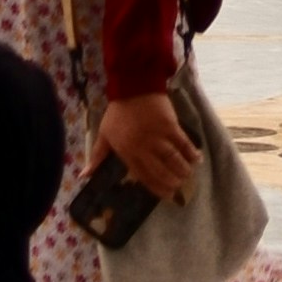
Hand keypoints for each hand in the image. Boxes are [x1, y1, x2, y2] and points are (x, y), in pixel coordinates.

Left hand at [97, 84, 198, 202]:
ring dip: (182, 170)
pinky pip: (183, 142)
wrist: (133, 85)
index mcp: (128, 152)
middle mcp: (144, 148)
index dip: (156, 187)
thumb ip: (97, 156)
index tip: (166, 196)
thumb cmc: (118, 112)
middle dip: (171, 182)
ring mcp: (159, 137)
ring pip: (173, 159)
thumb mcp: (104, 134)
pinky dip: (191, 151)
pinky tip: (197, 159)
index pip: (143, 176)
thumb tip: (84, 176)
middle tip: (178, 189)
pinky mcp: (171, 125)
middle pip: (161, 171)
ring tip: (187, 177)